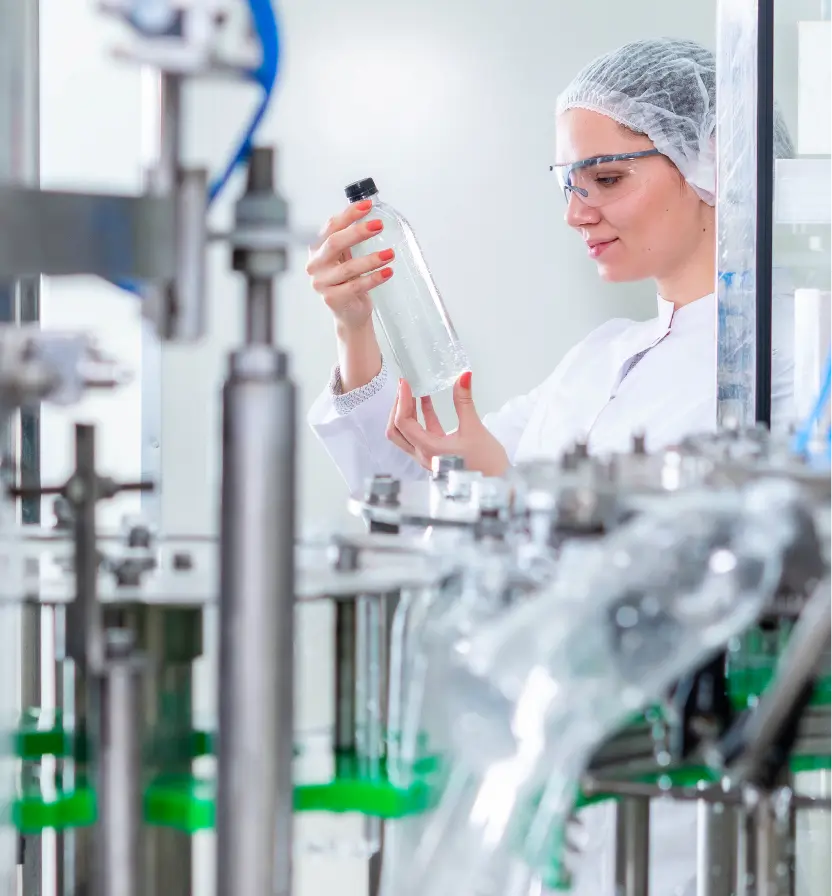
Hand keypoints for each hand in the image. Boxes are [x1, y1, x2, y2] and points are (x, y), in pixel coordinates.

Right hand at [305, 200, 394, 331]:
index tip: (368, 205)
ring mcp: (322, 283)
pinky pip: (356, 286)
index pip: (331, 227)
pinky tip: (387, 272)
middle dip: (358, 232)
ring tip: (390, 254)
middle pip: (335, 243)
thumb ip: (350, 239)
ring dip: (372, 259)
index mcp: (317, 249)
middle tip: (379, 226)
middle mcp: (315, 265)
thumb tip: (370, 213)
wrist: (349, 313)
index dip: (349, 214)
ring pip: (348, 267)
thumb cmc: (349, 281)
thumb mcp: (346, 257)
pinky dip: (374, 279)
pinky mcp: (333, 299)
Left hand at [386, 371, 509, 476]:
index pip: (403, 423)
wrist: (495, 485)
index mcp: (429, 450)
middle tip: (405, 386)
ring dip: (407, 412)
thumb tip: (464, 377)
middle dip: (397, 407)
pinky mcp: (435, 454)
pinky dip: (420, 417)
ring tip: (414, 391)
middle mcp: (423, 455)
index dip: (401, 400)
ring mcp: (428, 456)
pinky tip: (427, 401)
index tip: (406, 382)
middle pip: (397, 430)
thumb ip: (464, 402)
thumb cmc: (487, 464)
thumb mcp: (475, 428)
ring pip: (406, 433)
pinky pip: (420, 434)